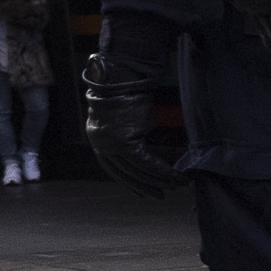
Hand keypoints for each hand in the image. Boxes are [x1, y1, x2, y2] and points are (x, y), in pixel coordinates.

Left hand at [79, 56, 182, 194]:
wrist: (121, 75)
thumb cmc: (126, 92)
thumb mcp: (123, 118)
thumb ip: (127, 136)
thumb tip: (141, 149)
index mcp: (97, 138)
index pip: (112, 167)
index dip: (128, 181)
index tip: (140, 192)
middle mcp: (100, 143)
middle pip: (122, 172)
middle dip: (143, 185)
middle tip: (159, 195)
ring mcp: (109, 142)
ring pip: (134, 169)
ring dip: (156, 179)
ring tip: (173, 186)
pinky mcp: (123, 139)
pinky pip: (143, 161)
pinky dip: (159, 169)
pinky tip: (172, 176)